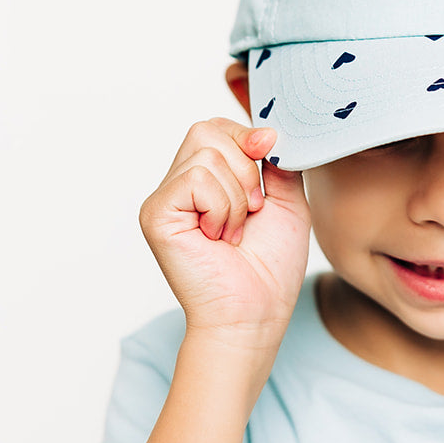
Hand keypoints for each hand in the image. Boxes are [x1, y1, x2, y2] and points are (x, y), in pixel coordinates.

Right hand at [138, 118, 310, 348]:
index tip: (270, 155)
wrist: (254, 314)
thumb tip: (266, 132)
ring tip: (233, 233)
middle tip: (251, 212)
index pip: (217, 128)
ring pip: (206, 156)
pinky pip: (195, 179)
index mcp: (208, 181)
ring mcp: (165, 199)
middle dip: (246, 169)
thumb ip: (277, 165)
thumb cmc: (270, 269)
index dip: (246, 136)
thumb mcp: (287, 203)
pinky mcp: (157, 213)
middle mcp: (180, 186)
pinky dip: (220, 208)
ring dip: (236, 198)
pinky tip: (217, 238)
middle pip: (208, 131)